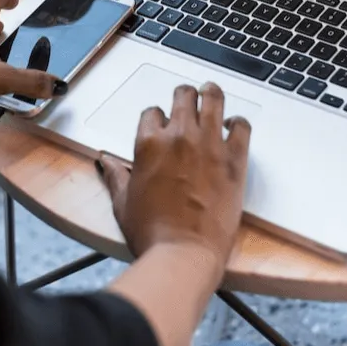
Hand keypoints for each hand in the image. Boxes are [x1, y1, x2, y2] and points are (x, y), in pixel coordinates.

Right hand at [98, 83, 250, 271]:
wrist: (184, 252)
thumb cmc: (152, 232)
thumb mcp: (123, 202)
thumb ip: (115, 176)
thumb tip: (104, 161)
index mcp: (149, 143)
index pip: (152, 112)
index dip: (157, 118)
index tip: (162, 126)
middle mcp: (179, 136)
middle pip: (183, 96)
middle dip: (184, 96)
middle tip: (187, 100)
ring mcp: (209, 145)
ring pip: (213, 100)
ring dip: (211, 94)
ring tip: (211, 93)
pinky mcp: (234, 160)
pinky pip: (242, 126)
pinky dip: (239, 123)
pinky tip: (234, 126)